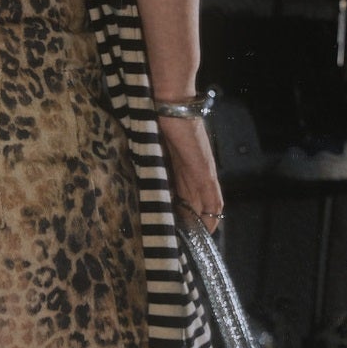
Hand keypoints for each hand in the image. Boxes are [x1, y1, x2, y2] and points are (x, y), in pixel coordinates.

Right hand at [158, 112, 223, 232]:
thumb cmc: (156, 119)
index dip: (180, 213)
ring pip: (206, 205)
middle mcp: (194, 171)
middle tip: (182, 242)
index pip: (184, 196)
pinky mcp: (205, 172)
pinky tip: (208, 229)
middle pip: (196, 204)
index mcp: (180, 166)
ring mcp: (201, 172)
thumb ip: (148, 164)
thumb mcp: (150, 148)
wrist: (168, 105)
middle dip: (190, 224)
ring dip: (200, 224)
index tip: (171, 229)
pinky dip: (211, 216)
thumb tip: (133, 177)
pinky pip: (213, 199)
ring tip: (193, 242)